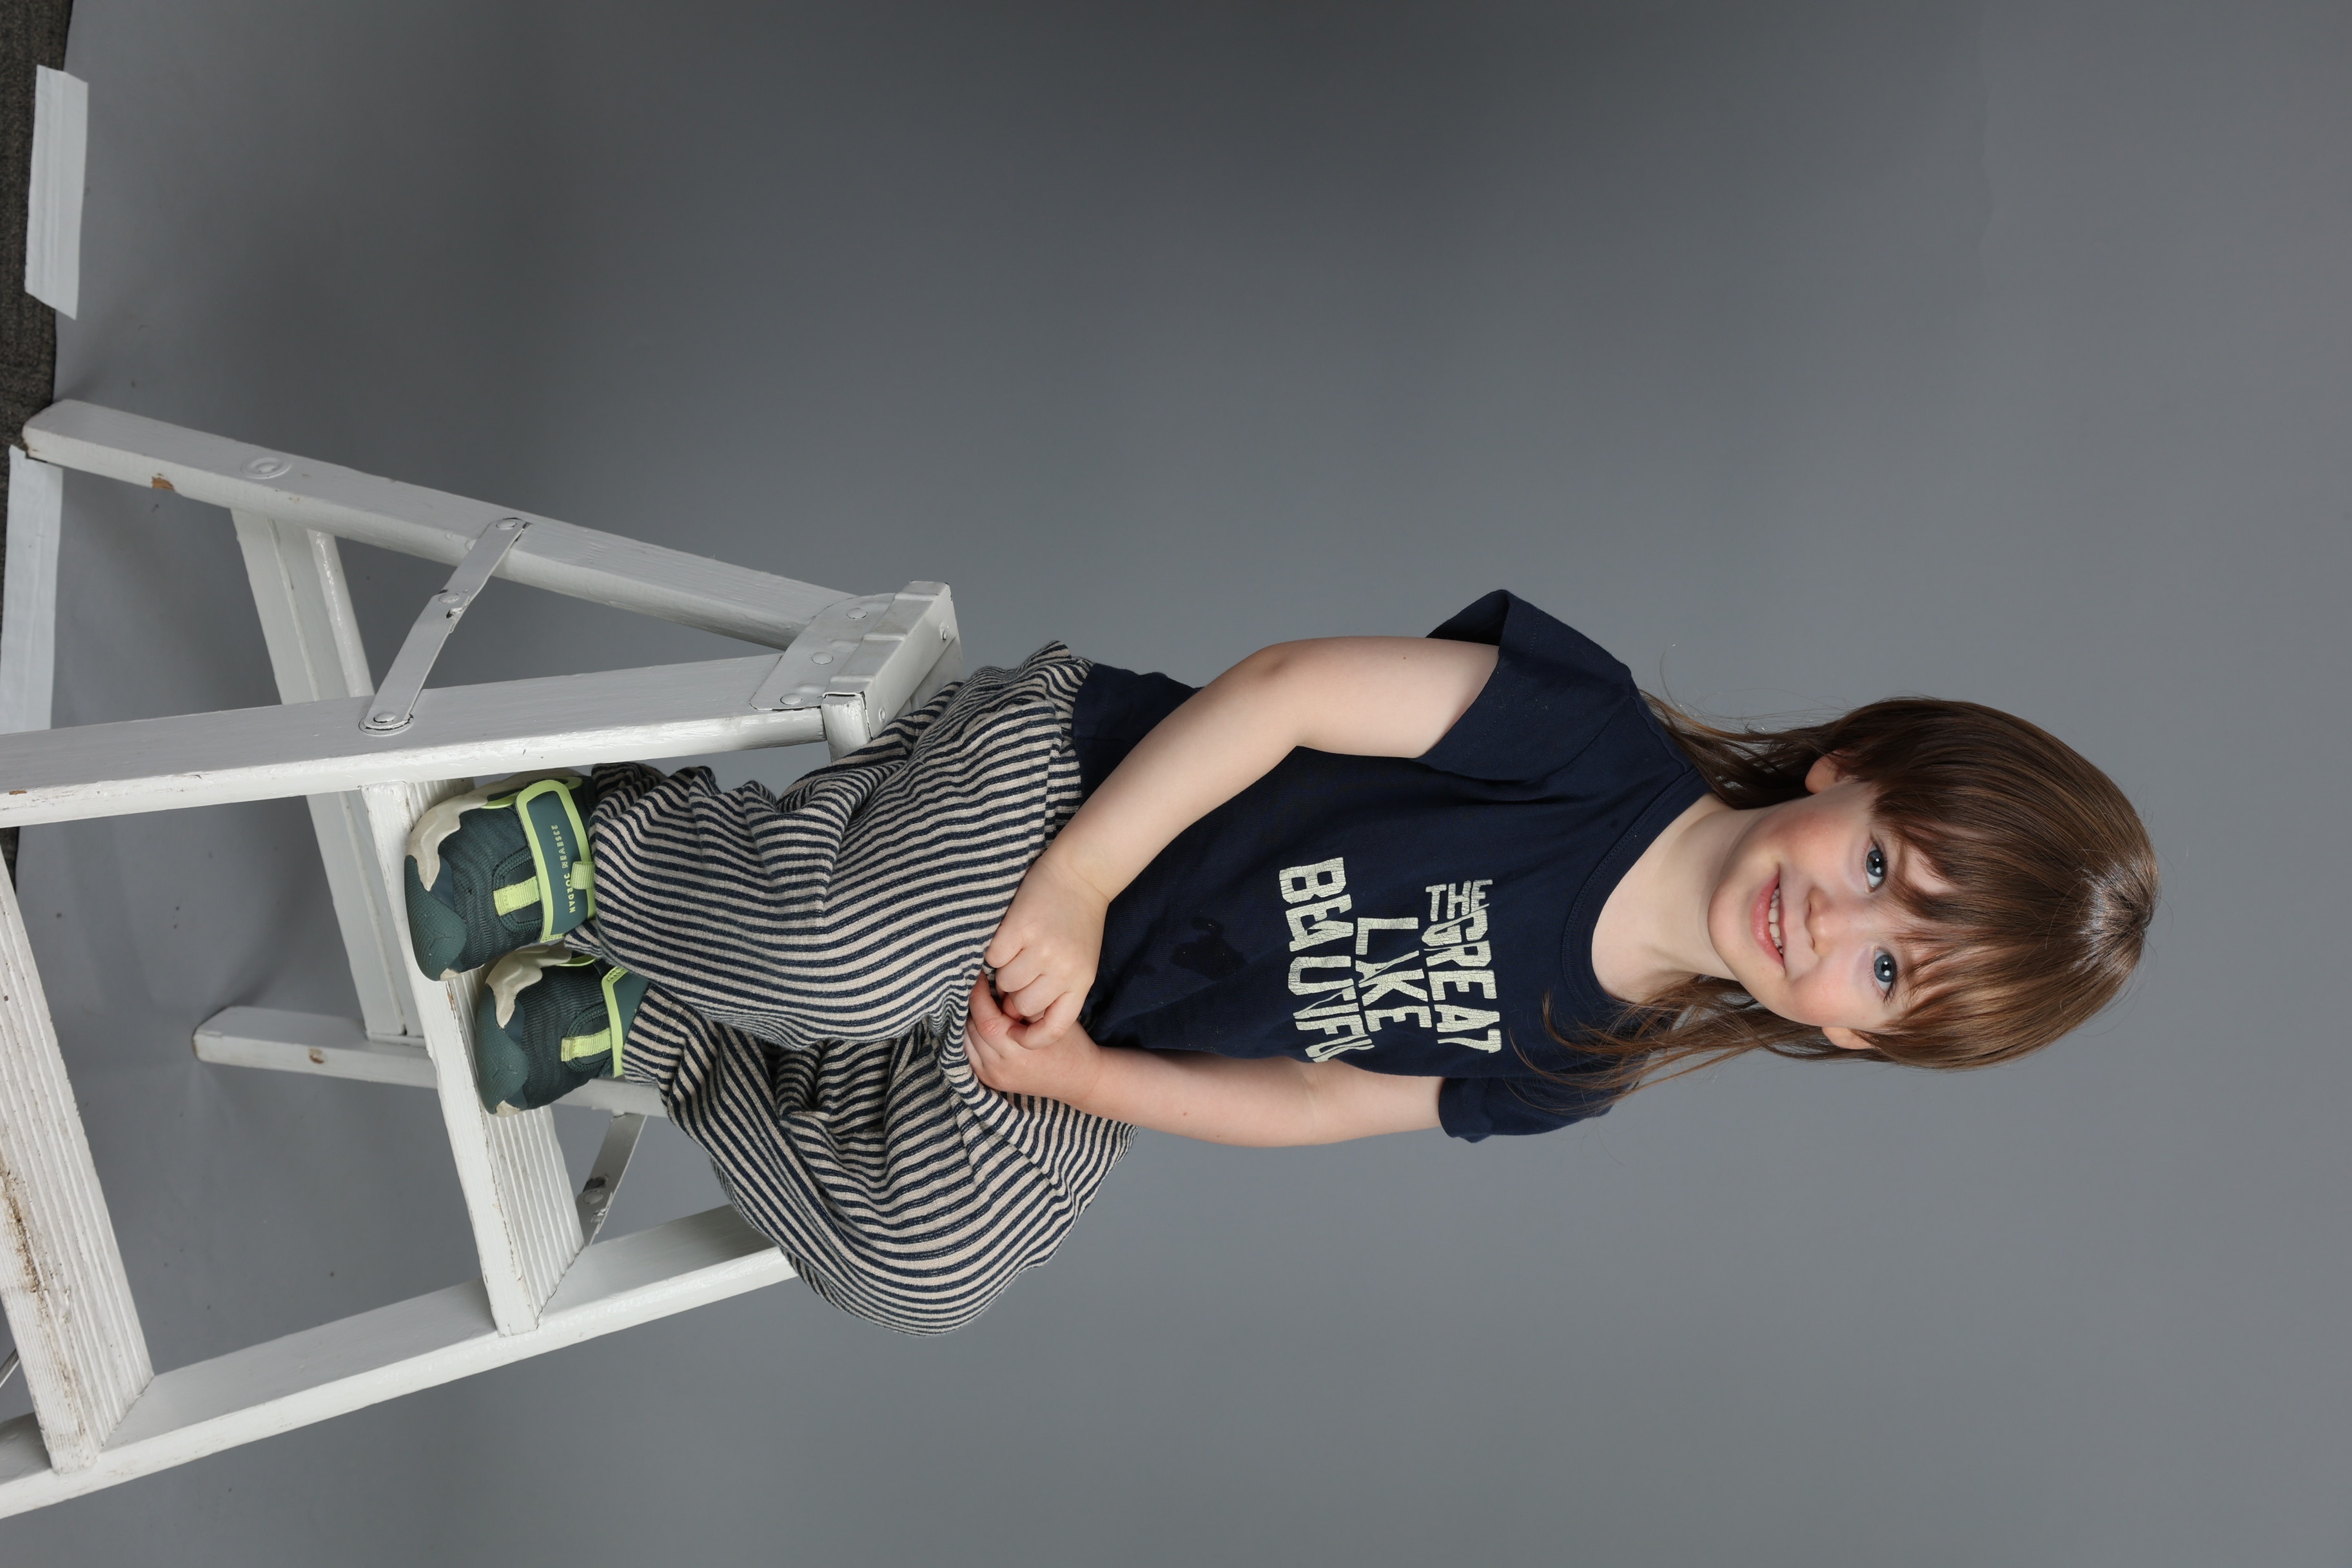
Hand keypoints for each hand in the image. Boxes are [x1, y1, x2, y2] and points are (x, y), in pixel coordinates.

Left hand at [966, 972, 1104, 1103]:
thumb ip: (1024, 1004)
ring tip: (984, 1003)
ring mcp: (993, 1077)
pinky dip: (972, 1034)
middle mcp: (1001, 1068)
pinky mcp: (989, 1081)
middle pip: (973, 1029)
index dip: (980, 995)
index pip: (987, 1020)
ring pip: (966, 1039)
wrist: (1078, 1079)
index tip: (982, 976)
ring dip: (971, 1019)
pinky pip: (969, 1052)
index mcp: (1020, 1053)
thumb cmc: (1071, 1043)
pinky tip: (983, 1022)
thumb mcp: (1053, 1018)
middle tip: (983, 987)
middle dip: (974, 1005)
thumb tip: (997, 985)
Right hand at [981, 848, 1107, 1046]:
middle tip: (1020, 970)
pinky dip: (996, 948)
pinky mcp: (1020, 927)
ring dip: (1004, 969)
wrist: (1081, 874)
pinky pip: (994, 956)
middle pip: (1021, 1005)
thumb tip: (1016, 1015)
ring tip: (1018, 949)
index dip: (1031, 1039)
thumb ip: (1057, 990)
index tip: (1016, 1033)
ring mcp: (1042, 949)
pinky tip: (1010, 934)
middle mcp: (1062, 970)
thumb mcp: (1081, 963)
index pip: (1054, 1028)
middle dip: (1014, 994)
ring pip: (1005, 982)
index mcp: (1081, 982)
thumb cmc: (1078, 922)